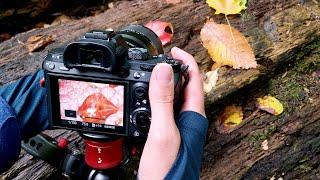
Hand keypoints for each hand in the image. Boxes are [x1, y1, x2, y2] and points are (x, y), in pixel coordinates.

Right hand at [138, 47, 204, 178]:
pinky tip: (144, 100)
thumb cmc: (169, 170)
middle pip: (184, 86)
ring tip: (149, 74)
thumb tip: (163, 69)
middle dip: (173, 69)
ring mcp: (178, 127)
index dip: (185, 61)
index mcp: (193, 115)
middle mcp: (188, 119)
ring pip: (173, 98)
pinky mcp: (168, 134)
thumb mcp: (163, 131)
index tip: (172, 49)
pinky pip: (164, 110)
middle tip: (158, 59)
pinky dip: (155, 100)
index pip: (195, 79)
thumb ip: (163, 101)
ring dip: (163, 84)